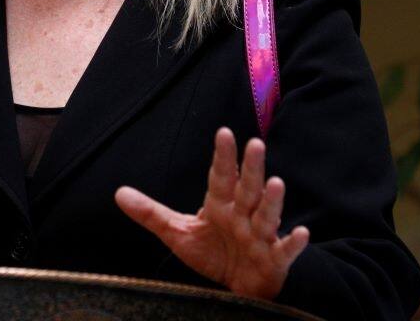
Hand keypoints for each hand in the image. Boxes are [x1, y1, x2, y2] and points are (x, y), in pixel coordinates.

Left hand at [114, 127, 308, 300]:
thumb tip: (118, 193)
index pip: (221, 176)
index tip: (224, 132)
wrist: (238, 286)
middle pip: (247, 188)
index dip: (223, 156)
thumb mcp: (178, 232)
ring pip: (267, 215)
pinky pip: (285, 250)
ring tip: (275, 182)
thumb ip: (151, 213)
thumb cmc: (212, 252)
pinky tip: (301, 232)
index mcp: (221, 204)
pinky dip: (293, 242)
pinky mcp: (273, 259)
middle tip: (255, 143)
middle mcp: (243, 215)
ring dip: (272, 201)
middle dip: (250, 168)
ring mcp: (260, 236)